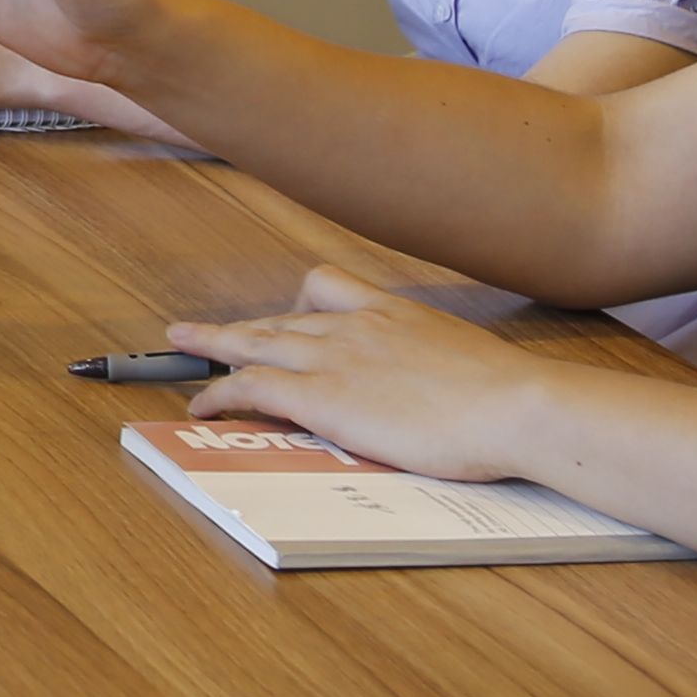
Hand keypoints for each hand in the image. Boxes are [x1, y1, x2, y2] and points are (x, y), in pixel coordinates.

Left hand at [169, 271, 567, 480]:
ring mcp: (335, 359)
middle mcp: (356, 326)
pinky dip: (220, 392)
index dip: (296, 305)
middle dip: (241, 326)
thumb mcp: (467, 363)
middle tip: (202, 328)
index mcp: (394, 313)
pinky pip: (253, 387)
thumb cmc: (506, 396)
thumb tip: (448, 391)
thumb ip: (440, 367)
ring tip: (183, 347)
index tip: (283, 314)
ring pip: (257, 342)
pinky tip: (202, 404)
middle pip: (282, 318)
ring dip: (217, 346)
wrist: (514, 405)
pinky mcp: (322, 397)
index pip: (330, 290)